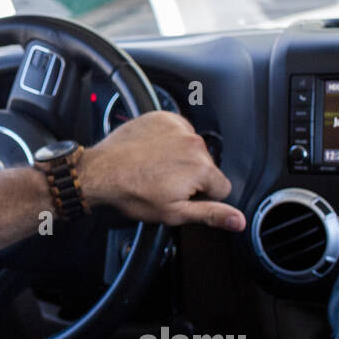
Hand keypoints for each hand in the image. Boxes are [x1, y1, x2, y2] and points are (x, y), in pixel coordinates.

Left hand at [78, 111, 246, 231]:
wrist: (100, 171)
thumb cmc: (132, 193)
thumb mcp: (174, 212)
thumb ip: (211, 214)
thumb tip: (238, 221)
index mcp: (201, 168)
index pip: (222, 186)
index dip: (203, 196)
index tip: (182, 196)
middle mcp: (194, 143)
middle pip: (207, 166)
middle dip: (192, 176)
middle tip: (165, 184)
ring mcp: (177, 127)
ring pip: (193, 148)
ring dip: (181, 157)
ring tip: (156, 168)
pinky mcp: (162, 117)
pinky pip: (178, 130)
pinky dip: (169, 140)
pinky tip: (153, 153)